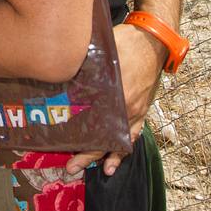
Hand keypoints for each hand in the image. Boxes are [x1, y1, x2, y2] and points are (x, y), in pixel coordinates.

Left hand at [65, 22, 165, 175]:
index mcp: (115, 94)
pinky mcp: (142, 109)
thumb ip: (84, 67)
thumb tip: (57, 74)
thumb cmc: (124, 42)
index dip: (77, 135)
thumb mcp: (100, 52)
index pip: (92, 121)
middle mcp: (126, 107)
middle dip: (87, 154)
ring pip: (119, 139)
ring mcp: (136, 110)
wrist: (153, 40)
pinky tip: (114, 162)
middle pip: (104, 136)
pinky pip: (134, 134)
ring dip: (106, 156)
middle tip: (71, 167)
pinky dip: (124, 149)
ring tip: (95, 171)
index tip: (62, 145)